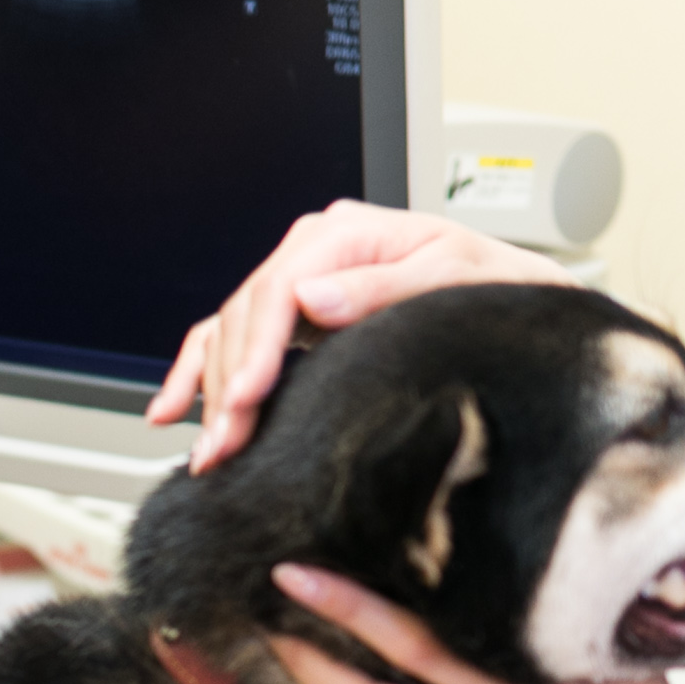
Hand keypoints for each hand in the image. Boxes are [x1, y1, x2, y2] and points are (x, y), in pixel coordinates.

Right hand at [147, 205, 569, 470]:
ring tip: (208, 451)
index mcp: (347, 232)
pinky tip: (170, 408)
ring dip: (211, 393)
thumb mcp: (454, 279)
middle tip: (223, 448)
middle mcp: (314, 251)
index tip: (246, 402)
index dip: (257, 349)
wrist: (514, 297)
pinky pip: (228, 336)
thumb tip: (312, 298)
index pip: (279, 289)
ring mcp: (299, 280)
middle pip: (246, 316)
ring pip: (230, 331)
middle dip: (229, 387)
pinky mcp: (293, 313)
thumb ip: (383, 287)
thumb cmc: (493, 288)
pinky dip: (196, 371)